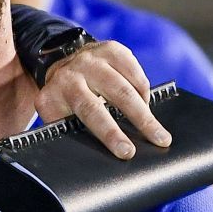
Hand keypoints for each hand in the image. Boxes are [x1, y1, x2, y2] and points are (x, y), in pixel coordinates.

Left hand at [35, 41, 171, 159]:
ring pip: (123, 87)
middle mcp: (70, 76)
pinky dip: (143, 91)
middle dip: (128, 125)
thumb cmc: (65, 101)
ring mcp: (90, 60)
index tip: (126, 152)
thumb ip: (70, 132)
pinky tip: (146, 106)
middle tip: (150, 144)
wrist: (64, 62)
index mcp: (52, 96)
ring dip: (144, 113)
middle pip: (101, 103)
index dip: (106, 134)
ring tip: (160, 134)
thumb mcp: (57, 117)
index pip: (81, 118)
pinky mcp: (110, 49)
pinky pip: (133, 71)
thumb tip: (89, 162)